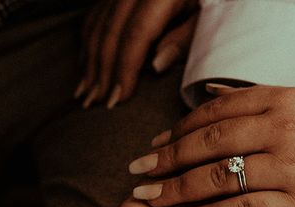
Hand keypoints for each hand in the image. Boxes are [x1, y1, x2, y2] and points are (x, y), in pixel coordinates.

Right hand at [78, 0, 197, 107]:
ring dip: (91, 60)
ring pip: (99, 24)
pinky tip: (87, 64)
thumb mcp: (209, 17)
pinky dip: (90, 41)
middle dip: (102, 70)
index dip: (124, 69)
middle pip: (112, 31)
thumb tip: (156, 66)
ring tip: (86, 93)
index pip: (136, 34)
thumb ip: (185, 39)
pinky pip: (96, 14)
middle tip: (95, 103)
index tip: (117, 100)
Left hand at [127, 86, 294, 206]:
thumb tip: (215, 94)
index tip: (156, 146)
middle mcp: (284, 128)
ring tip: (153, 198)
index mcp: (284, 99)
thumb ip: (263, 103)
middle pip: (208, 141)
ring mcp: (291, 166)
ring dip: (178, 189)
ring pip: (218, 176)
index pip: (217, 111)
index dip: (179, 130)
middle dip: (167, 159)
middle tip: (140, 172)